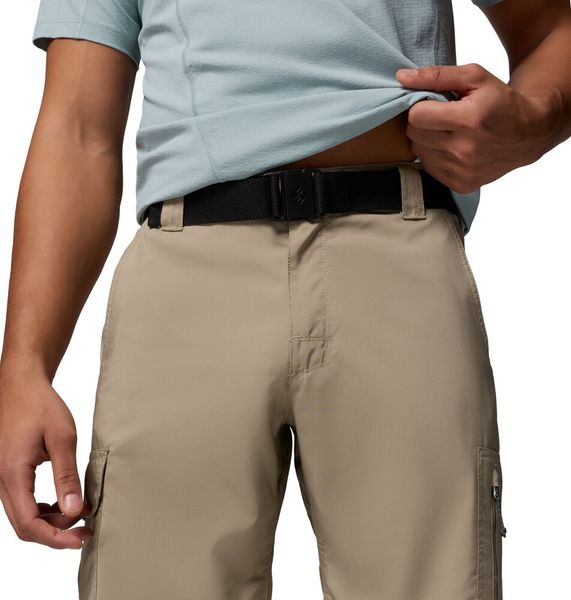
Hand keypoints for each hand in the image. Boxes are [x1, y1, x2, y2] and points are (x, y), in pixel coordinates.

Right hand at [0, 369, 92, 548]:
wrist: (20, 385)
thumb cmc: (40, 405)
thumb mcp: (62, 438)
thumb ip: (67, 476)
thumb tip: (74, 510)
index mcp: (12, 474)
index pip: (29, 523)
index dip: (56, 537)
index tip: (81, 538)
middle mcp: (1, 480)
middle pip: (24, 525)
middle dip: (55, 533)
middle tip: (85, 529)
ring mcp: (2, 477)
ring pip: (22, 515)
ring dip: (50, 520)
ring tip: (79, 513)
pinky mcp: (8, 472)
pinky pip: (21, 501)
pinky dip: (42, 508)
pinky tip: (63, 501)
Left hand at [395, 63, 552, 193]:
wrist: (527, 135)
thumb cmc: (500, 102)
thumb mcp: (474, 77)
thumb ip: (436, 75)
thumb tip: (402, 77)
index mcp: (468, 120)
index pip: (416, 116)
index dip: (421, 106)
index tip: (434, 104)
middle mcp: (464, 150)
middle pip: (414, 134)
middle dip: (423, 123)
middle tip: (441, 117)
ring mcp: (462, 171)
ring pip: (419, 152)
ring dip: (428, 140)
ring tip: (448, 132)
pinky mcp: (460, 184)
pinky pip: (429, 168)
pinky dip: (435, 156)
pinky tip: (451, 148)